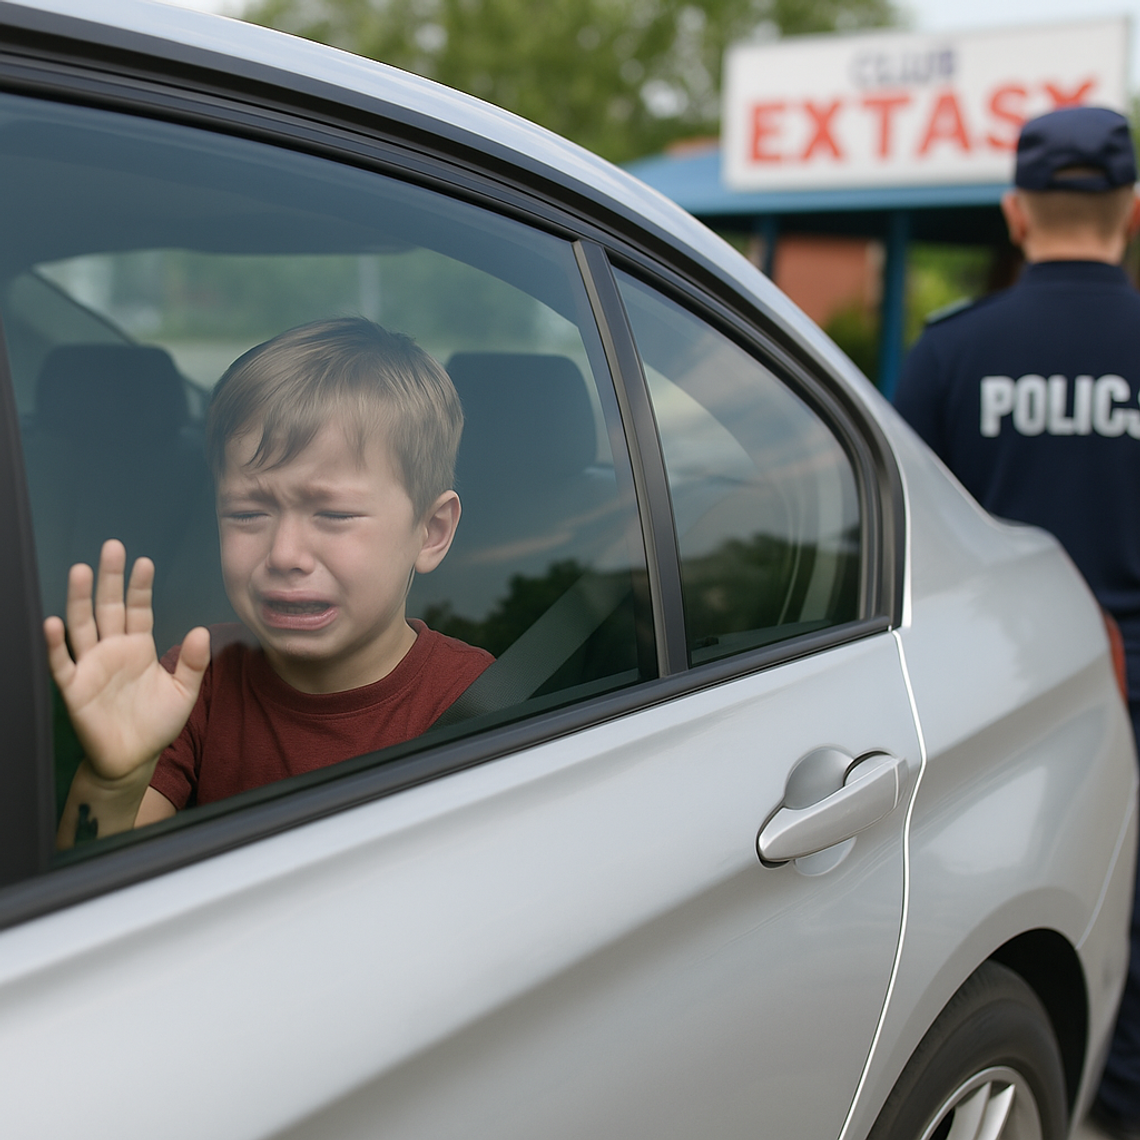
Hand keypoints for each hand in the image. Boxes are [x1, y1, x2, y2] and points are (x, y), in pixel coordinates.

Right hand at [44, 539, 209, 783]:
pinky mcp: (74, 688)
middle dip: (110, 578)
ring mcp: (91, 666)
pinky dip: (56, 644)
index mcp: (139, 647)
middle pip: (108, 607)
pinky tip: (53, 623)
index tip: (144, 562)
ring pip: (82, 626)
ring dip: (79, 599)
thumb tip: (203, 631)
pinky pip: (62, 663)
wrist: (134, 759)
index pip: (138, 609)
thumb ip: (194, 664)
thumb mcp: (184, 692)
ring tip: (80, 570)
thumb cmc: (157, 723)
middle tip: (112, 547)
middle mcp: (113, 650)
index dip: (140, 587)